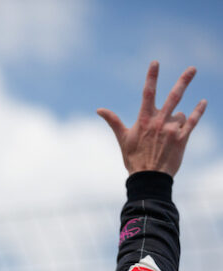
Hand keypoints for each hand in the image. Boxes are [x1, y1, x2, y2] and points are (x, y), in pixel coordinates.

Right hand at [97, 61, 206, 176]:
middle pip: (173, 96)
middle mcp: (159, 122)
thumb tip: (99, 109)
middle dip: (183, 81)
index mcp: (144, 120)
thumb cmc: (133, 158)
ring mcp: (172, 129)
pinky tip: (203, 102)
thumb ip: (113, 121)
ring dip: (175, 120)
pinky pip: (193, 121)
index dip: (151, 77)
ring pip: (179, 115)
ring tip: (165, 138)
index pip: (148, 93)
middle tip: (193, 68)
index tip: (155, 62)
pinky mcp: (182, 138)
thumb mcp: (122, 139)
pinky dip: (198, 111)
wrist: (148, 178)